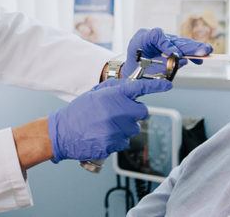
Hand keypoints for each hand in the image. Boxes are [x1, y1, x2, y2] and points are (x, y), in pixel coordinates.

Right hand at [47, 78, 171, 161]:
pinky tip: (103, 136)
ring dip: (125, 128)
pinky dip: (116, 140)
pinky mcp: (115, 143)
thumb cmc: (77, 113)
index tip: (167, 86)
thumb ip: (113, 89)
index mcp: (114, 96)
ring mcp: (117, 128)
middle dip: (133, 113)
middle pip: (142, 112)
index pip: (140, 88)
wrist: (62, 133)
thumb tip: (129, 84)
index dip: (156, 87)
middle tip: (118, 114)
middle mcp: (118, 111)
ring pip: (134, 129)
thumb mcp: (94, 94)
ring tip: (106, 127)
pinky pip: (124, 141)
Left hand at [121, 28, 213, 77]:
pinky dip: (191, 52)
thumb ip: (160, 65)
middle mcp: (152, 36)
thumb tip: (181, 61)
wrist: (131, 68)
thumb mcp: (142, 69)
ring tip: (207, 51)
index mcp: (141, 38)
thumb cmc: (134, 69)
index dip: (167, 44)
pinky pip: (181, 47)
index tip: (176, 54)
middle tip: (202, 50)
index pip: (156, 35)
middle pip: (173, 39)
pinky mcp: (169, 45)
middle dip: (188, 46)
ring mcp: (161, 39)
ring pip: (180, 42)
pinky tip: (201, 56)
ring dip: (194, 48)